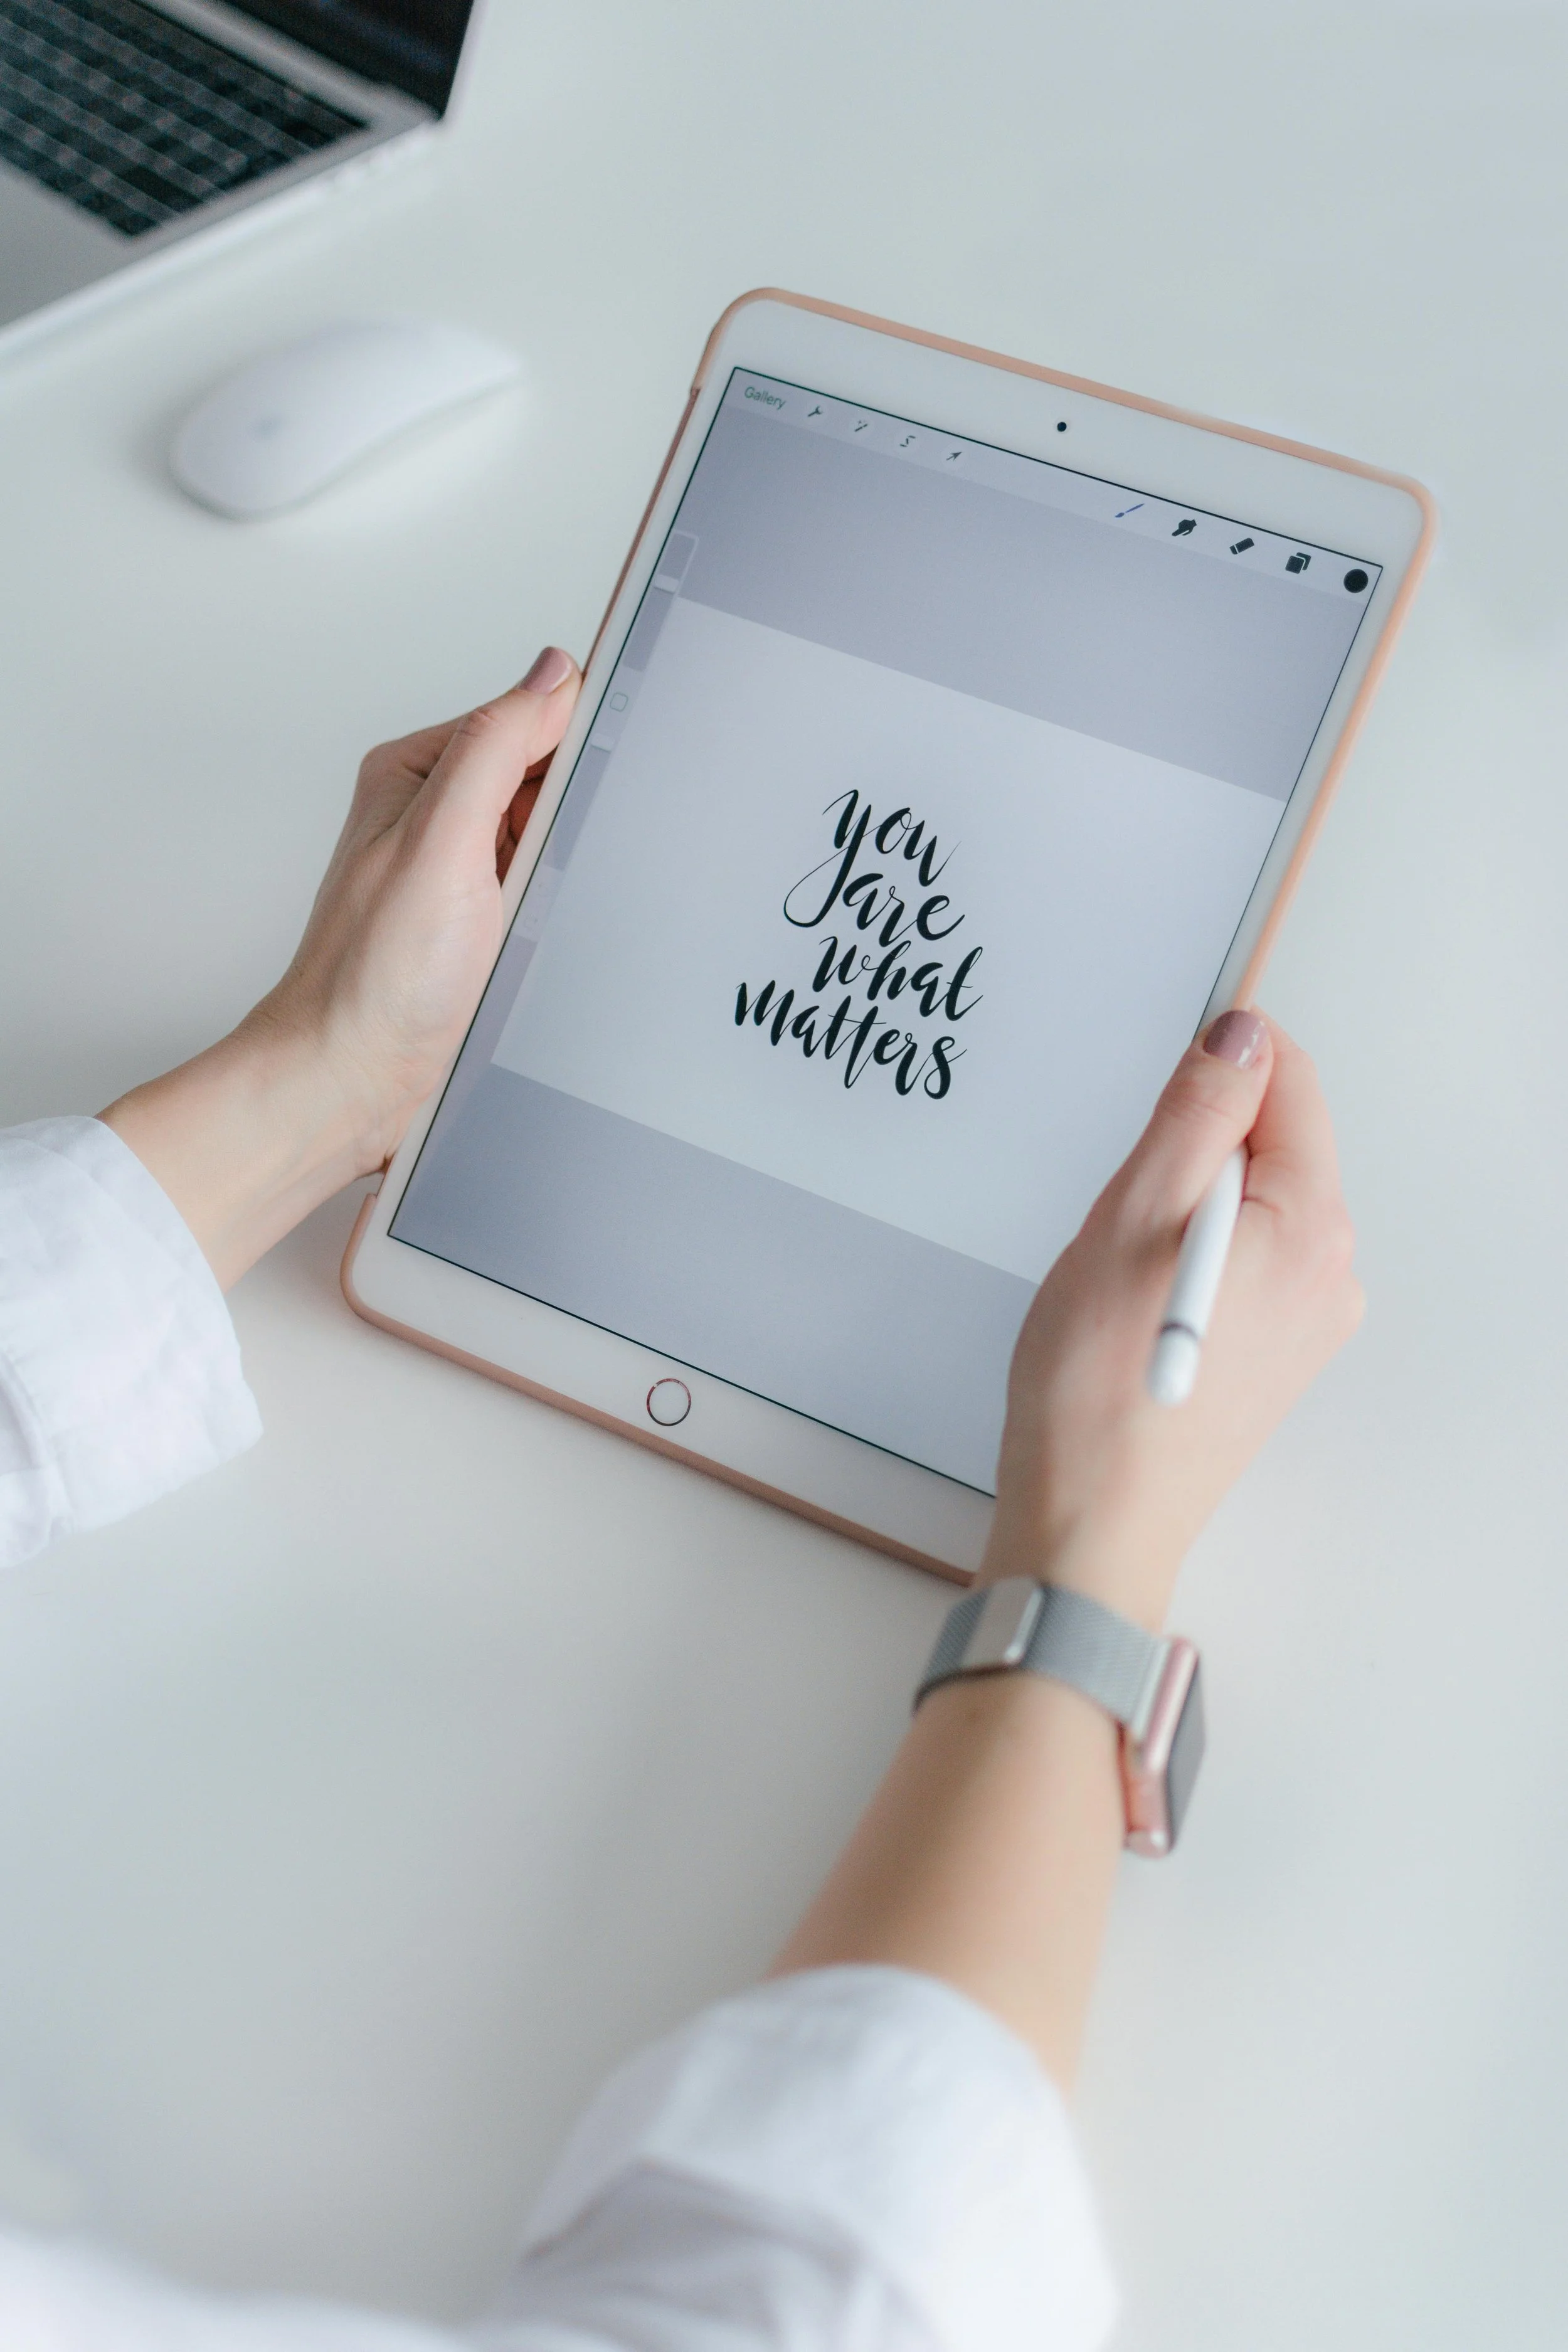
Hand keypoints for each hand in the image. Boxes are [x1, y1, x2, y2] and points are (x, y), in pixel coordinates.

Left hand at [102, 648, 580, 1286]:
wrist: (351, 1082)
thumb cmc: (374, 978)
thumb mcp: (442, 841)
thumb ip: (495, 748)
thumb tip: (552, 675)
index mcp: (415, 774)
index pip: (521, 719)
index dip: (574, 741)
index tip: (603, 773)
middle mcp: (432, 818)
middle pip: (543, 780)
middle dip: (572, 815)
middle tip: (552, 867)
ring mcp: (457, 874)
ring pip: (550, 840)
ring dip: (567, 869)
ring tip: (538, 912)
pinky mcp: (478, 927)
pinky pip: (544, 894)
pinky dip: (559, 910)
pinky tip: (545, 937)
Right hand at [981, 1009, 1363, 1626]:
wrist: (1093, 1517)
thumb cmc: (1101, 1381)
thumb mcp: (1135, 1212)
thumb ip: (1198, 1112)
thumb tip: (1240, 1035)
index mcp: (1312, 1225)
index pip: (1290, 1083)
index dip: (1218, 1064)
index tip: (1157, 1098)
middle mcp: (1333, 1272)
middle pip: (1272, 1145)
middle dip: (1192, 1152)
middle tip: (1126, 1215)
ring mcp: (1309, 1318)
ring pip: (1250, 1204)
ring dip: (1184, 1209)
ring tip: (1128, 1274)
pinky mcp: (1276, 1353)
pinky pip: (1241, 1261)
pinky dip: (1190, 1258)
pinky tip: (1141, 1308)